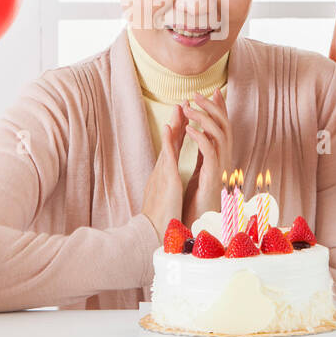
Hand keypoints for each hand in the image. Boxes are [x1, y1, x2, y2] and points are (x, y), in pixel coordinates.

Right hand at [141, 103, 187, 238]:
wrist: (151, 233)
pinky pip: (166, 157)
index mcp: (165, 175)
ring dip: (174, 124)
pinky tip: (168, 127)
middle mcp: (162, 171)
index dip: (179, 132)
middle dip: (177, 122)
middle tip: (182, 103)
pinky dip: (167, 141)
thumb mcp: (167, 199)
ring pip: (168, 144)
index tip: (184, 118)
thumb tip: (171, 184)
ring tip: (178, 107)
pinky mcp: (165, 179)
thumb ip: (169, 188)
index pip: (173, 149)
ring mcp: (162, 173)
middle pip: (170, 142)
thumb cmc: (159, 220)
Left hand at [179, 87, 231, 222]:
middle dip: (212, 107)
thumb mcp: (199, 171)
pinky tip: (188, 129)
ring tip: (188, 107)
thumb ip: (202, 153)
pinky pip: (209, 152)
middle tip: (196, 93)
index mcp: (219, 158)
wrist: (194, 226)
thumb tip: (200, 136)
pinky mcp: (212, 178)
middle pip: (224, 126)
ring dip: (203, 118)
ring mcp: (219, 168)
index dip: (220, 109)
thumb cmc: (196, 202)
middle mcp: (223, 160)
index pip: (223, 127)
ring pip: (219, 135)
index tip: (213, 91)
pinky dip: (200, 137)